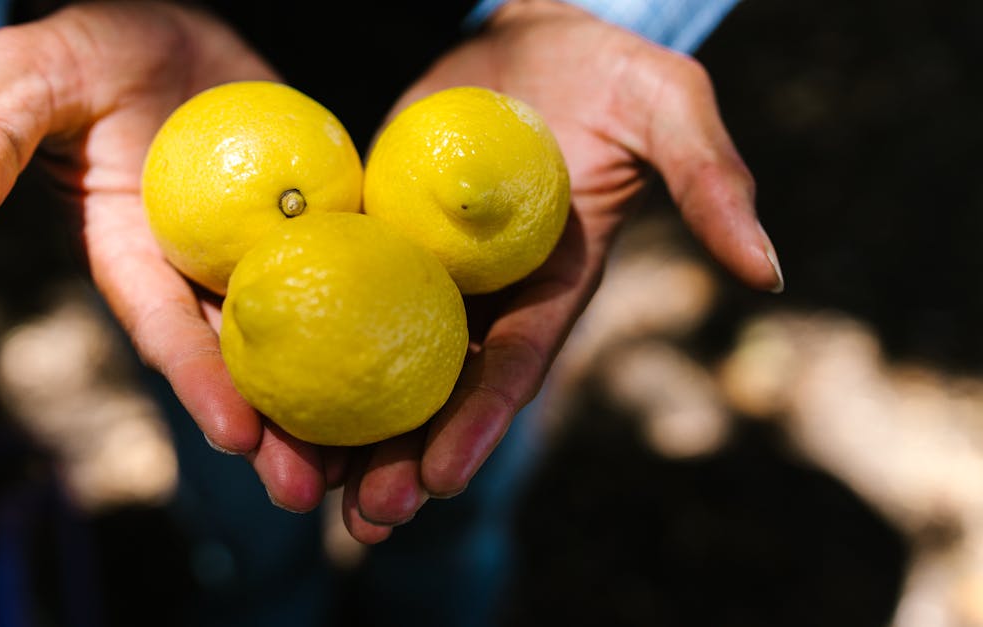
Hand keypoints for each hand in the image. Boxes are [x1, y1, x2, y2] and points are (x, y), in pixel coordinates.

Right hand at [0, 2, 335, 511]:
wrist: (161, 19)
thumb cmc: (83, 48)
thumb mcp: (28, 79)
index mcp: (132, 257)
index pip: (166, 330)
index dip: (199, 383)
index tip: (236, 436)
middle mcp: (196, 271)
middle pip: (241, 360)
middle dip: (272, 431)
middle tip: (314, 492)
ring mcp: (259, 251)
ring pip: (302, 337)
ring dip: (330, 403)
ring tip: (374, 463)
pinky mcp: (311, 222)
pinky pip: (347, 271)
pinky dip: (375, 317)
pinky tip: (417, 362)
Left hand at [341, 0, 783, 541]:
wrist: (529, 37)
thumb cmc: (605, 69)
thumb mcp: (666, 106)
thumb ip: (711, 180)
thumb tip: (768, 272)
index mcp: (551, 288)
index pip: (514, 366)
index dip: (480, 422)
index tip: (443, 476)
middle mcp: (486, 299)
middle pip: (440, 392)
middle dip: (406, 459)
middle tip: (365, 519)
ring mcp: (425, 276)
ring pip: (379, 366)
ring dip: (347, 431)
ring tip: (303, 487)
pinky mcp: (376, 241)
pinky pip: (334, 301)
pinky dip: (306, 352)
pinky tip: (263, 394)